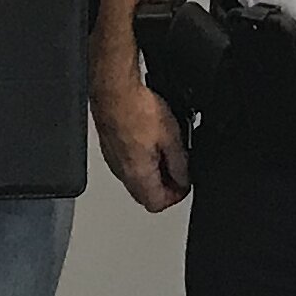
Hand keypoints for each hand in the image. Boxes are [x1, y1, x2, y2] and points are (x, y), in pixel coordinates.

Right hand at [92, 73, 190, 212]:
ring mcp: (113, 160)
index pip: (157, 204)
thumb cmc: (136, 109)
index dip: (175, 197)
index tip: (185, 182)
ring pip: (136, 180)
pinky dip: (142, 160)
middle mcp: (122, 172)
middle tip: (178, 169)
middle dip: (165, 186)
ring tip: (167, 152)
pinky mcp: (110, 147)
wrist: (114, 91)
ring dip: (153, 173)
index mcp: (137, 175)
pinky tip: (151, 141)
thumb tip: (184, 179)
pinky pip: (128, 164)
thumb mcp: (171, 137)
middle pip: (145, 196)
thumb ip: (180, 163)